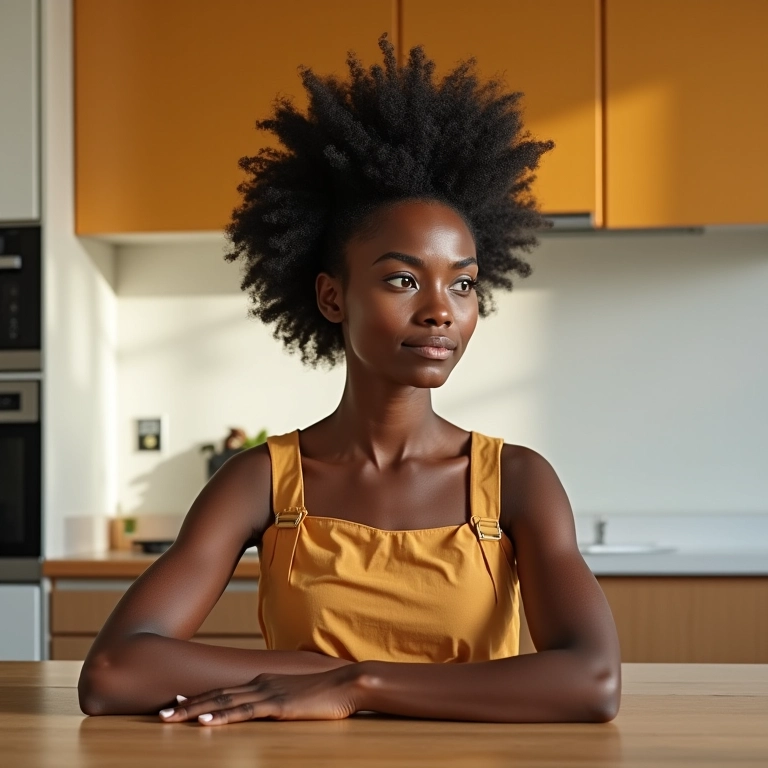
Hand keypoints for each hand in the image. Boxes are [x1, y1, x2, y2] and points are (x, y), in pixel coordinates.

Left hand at [158, 666, 362, 724]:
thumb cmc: (328, 693)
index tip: (176, 700)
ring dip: (194, 710)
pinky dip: (223, 716)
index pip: (225, 690)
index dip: (199, 696)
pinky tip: (207, 721)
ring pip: (223, 702)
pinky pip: (245, 712)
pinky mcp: (278, 705)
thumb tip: (273, 708)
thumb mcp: (298, 697)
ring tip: (171, 716)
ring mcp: (268, 693)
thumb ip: (281, 701)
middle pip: (216, 695)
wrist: (350, 683)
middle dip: (187, 704)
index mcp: (264, 682)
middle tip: (161, 712)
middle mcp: (260, 684)